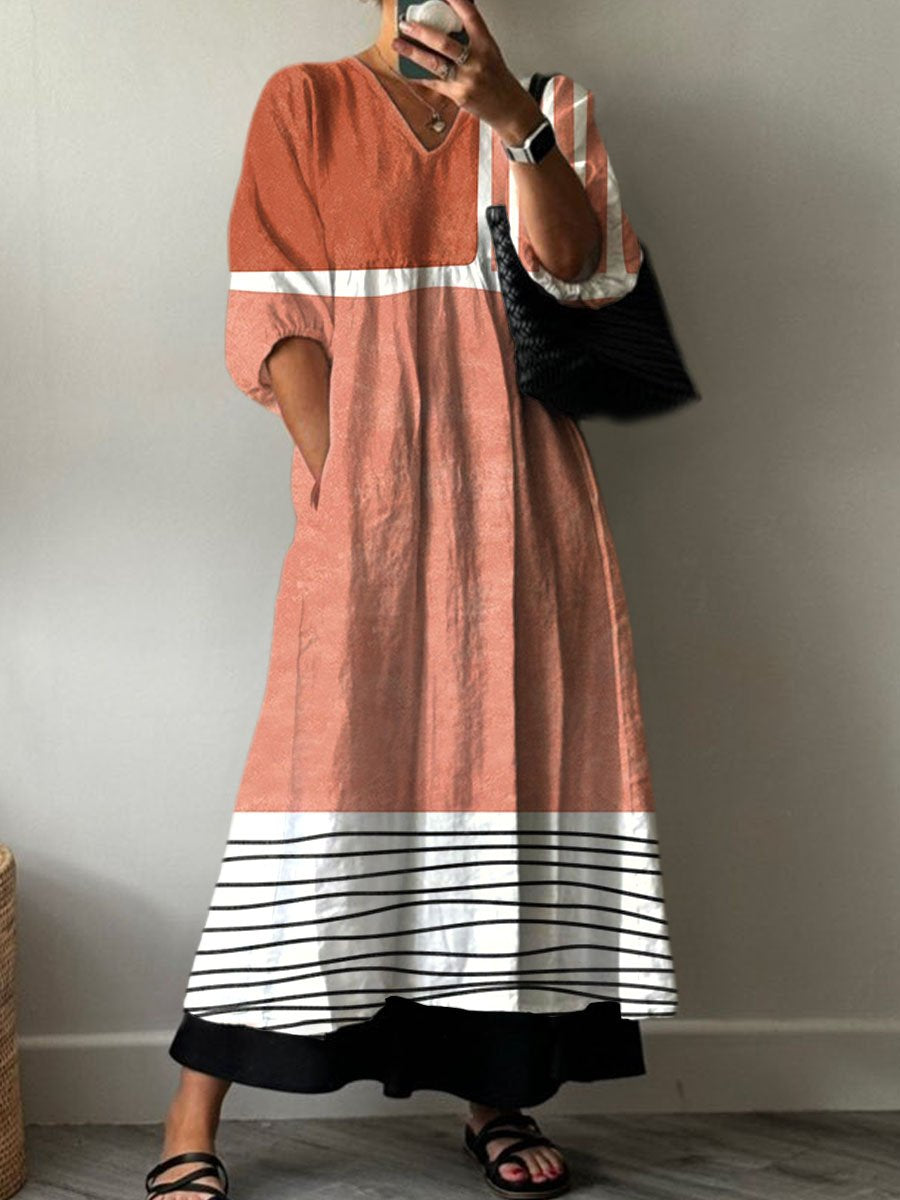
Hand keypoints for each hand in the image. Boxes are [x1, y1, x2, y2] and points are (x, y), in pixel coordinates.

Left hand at [391, 0, 543, 145]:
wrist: (508, 108)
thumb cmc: (497, 78)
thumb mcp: (489, 51)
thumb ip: (471, 37)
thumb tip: (448, 22)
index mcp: (486, 45)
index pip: (471, 17)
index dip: (457, 3)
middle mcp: (476, 61)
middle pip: (444, 43)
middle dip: (421, 32)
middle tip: (406, 24)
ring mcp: (466, 80)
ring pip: (434, 64)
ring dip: (413, 53)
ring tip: (398, 44)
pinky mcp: (458, 95)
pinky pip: (434, 83)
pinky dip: (419, 75)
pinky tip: (407, 69)